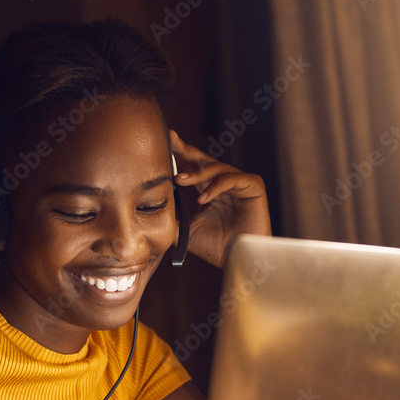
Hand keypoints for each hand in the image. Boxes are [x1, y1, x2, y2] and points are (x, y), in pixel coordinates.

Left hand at [170, 130, 271, 267]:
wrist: (238, 260)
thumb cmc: (216, 247)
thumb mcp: (184, 231)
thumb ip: (170, 217)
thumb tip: (146, 209)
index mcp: (207, 188)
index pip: (190, 167)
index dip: (177, 155)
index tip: (160, 145)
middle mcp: (223, 182)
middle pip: (202, 159)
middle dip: (185, 149)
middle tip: (170, 140)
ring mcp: (238, 183)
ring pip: (216, 167)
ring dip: (196, 172)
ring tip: (179, 179)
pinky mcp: (253, 186)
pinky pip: (232, 178)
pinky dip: (216, 186)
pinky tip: (203, 198)